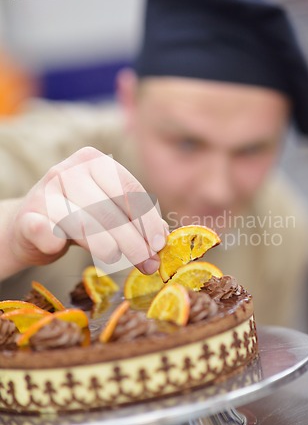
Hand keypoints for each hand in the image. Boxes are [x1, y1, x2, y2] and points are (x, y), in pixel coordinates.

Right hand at [4, 147, 167, 277]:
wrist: (29, 224)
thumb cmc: (78, 215)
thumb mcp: (107, 209)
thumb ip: (134, 219)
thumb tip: (163, 238)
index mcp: (93, 160)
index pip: (128, 189)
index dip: (147, 219)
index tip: (159, 244)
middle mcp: (68, 170)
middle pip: (110, 210)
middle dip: (133, 241)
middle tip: (147, 263)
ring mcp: (45, 192)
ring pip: (84, 224)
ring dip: (107, 247)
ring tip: (118, 260)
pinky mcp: (26, 217)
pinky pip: (45, 230)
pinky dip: (53, 240)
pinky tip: (58, 246)